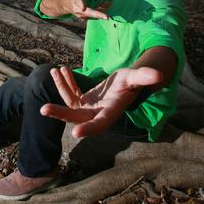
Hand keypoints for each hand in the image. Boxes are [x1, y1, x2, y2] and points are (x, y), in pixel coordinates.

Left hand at [40, 66, 162, 137]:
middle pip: (76, 117)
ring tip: (54, 72)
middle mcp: (97, 114)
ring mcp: (87, 109)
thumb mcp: (136, 77)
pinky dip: (65, 83)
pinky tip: (61, 70)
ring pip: (69, 104)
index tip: (75, 132)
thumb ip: (145, 77)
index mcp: (110, 113)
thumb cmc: (133, 81)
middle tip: (43, 109)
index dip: (88, 128)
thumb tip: (159, 75)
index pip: (99, 124)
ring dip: (60, 89)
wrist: (126, 83)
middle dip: (60, 113)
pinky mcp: (82, 102)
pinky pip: (70, 94)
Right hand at [68, 0, 109, 19]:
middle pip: (89, 13)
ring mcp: (84, 15)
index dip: (81, 5)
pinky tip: (108, 4)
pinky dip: (102, 10)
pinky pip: (96, 14)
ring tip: (110, 3)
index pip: (79, 3)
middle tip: (107, 17)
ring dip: (103, 10)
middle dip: (98, 15)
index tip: (83, 7)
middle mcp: (80, 10)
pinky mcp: (88, 17)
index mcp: (76, 1)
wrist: (68, 5)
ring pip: (95, 14)